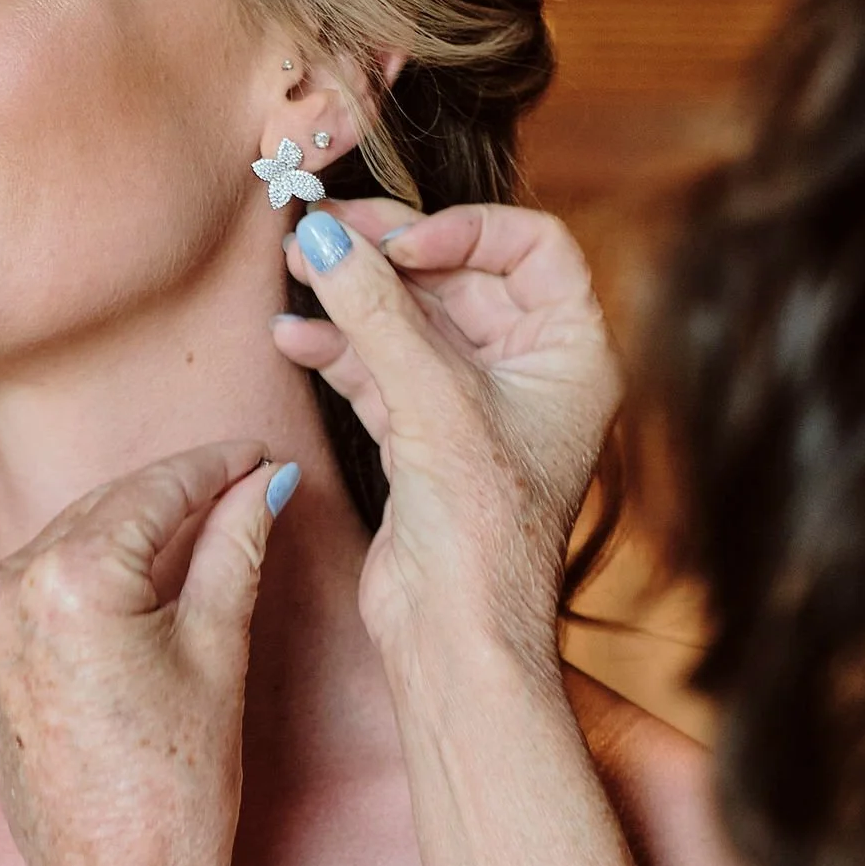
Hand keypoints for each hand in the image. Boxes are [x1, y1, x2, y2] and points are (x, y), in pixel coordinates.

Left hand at [0, 440, 289, 865]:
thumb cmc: (176, 787)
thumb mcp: (215, 653)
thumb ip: (234, 549)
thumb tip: (262, 484)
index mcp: (67, 580)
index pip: (154, 491)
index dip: (214, 467)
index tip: (258, 454)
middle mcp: (5, 587)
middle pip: (108, 506)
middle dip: (175, 492)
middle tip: (244, 479)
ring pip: (72, 539)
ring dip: (132, 526)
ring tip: (204, 518)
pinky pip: (42, 580)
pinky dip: (92, 568)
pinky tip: (142, 568)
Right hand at [276, 201, 620, 679]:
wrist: (456, 636)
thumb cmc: (483, 533)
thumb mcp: (433, 402)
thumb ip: (376, 312)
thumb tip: (327, 239)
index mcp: (571, 353)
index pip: (531, 247)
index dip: (466, 230)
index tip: (401, 243)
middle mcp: (529, 372)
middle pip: (459, 276)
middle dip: (387, 253)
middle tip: (323, 229)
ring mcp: (473, 404)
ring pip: (411, 320)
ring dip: (354, 293)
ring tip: (298, 266)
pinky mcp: (423, 437)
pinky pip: (379, 367)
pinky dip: (338, 347)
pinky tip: (293, 334)